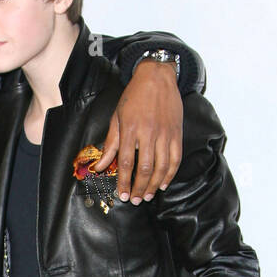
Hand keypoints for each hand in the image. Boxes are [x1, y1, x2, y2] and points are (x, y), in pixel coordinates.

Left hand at [95, 61, 182, 204]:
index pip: (125, 163)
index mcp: (130, 130)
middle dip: (139, 188)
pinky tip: (164, 183)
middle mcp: (148, 133)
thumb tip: (100, 166)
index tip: (122, 194)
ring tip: (148, 196)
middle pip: (144, 169)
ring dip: (154, 185)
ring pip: (161, 167)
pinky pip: (175, 159)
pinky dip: (170, 174)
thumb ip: (110, 144)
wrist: (157, 76)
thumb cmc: (134, 96)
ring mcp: (165, 134)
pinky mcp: (177, 133)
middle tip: (136, 200)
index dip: (123, 182)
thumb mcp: (117, 118)